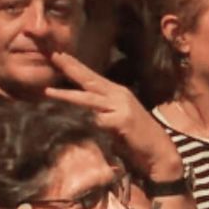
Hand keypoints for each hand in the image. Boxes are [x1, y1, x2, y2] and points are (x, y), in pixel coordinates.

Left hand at [45, 52, 183, 180]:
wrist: (160, 154)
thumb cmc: (137, 139)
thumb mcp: (118, 118)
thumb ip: (102, 110)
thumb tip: (80, 107)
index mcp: (118, 93)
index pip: (92, 77)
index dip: (74, 65)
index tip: (57, 54)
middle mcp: (120, 95)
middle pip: (89, 80)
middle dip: (70, 67)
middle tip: (52, 55)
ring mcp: (122, 107)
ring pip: (89, 99)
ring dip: (68, 95)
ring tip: (48, 91)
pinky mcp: (123, 121)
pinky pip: (98, 120)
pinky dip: (89, 121)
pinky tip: (79, 121)